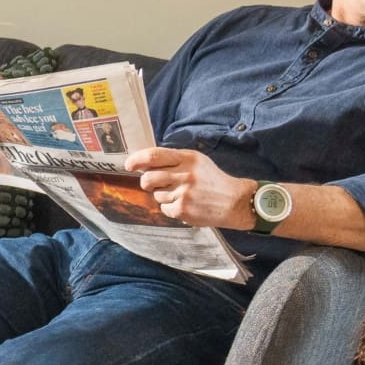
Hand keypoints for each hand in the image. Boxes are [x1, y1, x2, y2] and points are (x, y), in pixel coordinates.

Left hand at [128, 148, 254, 229]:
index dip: (137, 160)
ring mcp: (184, 193)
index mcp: (187, 158)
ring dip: (163, 196)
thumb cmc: (212, 180)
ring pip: (156, 195)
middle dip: (146, 182)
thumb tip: (144, 164)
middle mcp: (185, 174)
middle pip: (148, 178)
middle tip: (152, 184)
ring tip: (180, 195)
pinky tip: (185, 205)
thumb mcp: (197, 162)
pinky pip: (164, 209)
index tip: (129, 165)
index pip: (154, 155)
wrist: (234, 201)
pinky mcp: (183, 209)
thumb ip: (174, 161)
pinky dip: (171, 208)